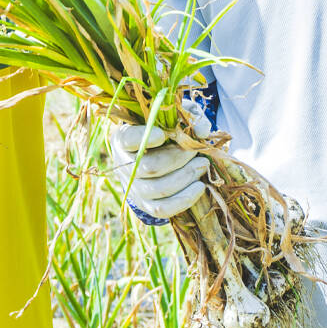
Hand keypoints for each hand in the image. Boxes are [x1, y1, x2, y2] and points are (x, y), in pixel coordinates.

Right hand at [109, 102, 210, 223]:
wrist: (150, 158)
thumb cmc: (161, 133)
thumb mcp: (171, 119)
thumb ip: (186, 118)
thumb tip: (202, 130)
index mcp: (123, 139)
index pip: (128, 139)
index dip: (145, 138)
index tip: (163, 134)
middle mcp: (123, 165)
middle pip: (149, 167)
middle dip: (178, 159)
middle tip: (196, 151)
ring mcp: (133, 188)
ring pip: (158, 189)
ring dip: (186, 177)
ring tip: (203, 165)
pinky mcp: (145, 205)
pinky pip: (162, 210)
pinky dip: (184, 200)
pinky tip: (200, 186)